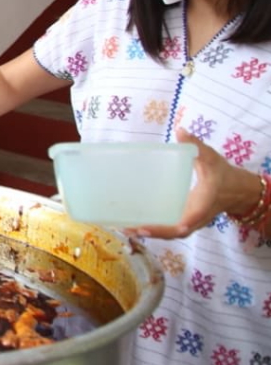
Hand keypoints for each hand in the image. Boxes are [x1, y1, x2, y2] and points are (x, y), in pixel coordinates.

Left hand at [130, 128, 258, 238]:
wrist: (238, 191)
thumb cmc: (223, 174)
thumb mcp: (211, 158)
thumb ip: (196, 146)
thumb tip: (180, 130)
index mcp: (203, 203)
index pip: (192, 218)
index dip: (180, 224)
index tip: (168, 227)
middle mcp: (196, 217)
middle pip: (175, 232)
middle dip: (156, 232)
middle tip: (132, 228)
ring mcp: (190, 221)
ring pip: (170, 233)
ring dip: (151, 234)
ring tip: (127, 229)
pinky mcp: (185, 220)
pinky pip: (169, 229)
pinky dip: (154, 230)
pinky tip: (135, 225)